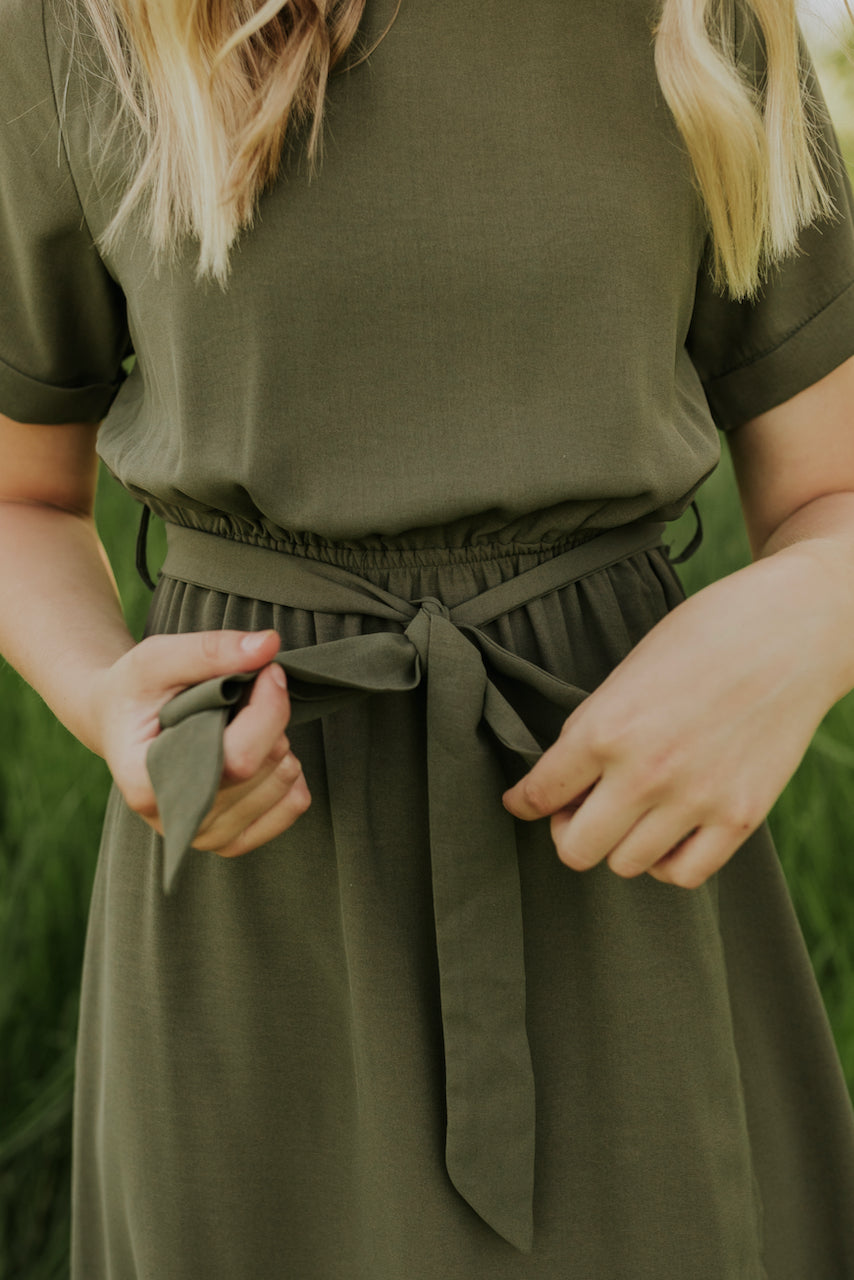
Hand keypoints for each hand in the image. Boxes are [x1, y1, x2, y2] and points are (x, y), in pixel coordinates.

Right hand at [91, 628, 310, 856]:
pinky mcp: (229, 840)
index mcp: (146, 782)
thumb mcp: (157, 657)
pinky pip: (291, 808)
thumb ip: (210, 649)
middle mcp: (176, 821)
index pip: (236, 759)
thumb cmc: (136, 690)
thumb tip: (269, 645)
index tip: (269, 672)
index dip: (267, 709)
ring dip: (279, 743)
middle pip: (261, 769)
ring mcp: (204, 837)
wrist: (120, 722)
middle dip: (271, 719)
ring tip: (241, 725)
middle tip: (247, 694)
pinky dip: (291, 773)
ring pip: (282, 786)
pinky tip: (265, 751)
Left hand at [502, 549, 840, 887]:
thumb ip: (592, 729)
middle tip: (579, 809)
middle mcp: (646, 773)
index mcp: (606, 728)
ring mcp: (696, 800)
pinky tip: (669, 831)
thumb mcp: (629, 672)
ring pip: (626, 865)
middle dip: (567, 831)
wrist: (792, 628)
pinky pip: (685, 874)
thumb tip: (560, 782)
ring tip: (631, 812)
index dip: (523, 802)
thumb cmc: (704, 636)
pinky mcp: (740, 817)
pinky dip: (668, 861)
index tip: (522, 803)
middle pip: (576, 849)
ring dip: (619, 843)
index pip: (540, 794)